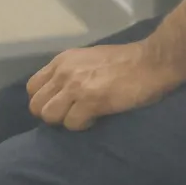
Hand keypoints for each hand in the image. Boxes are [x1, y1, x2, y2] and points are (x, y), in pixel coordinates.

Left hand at [26, 40, 181, 130]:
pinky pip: (72, 124)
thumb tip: (60, 94)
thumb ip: (72, 72)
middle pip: (36, 106)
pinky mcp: (90, 101)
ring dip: (66, 121)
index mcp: (63, 60)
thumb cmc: (127, 61)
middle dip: (53, 114)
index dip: (45, 100)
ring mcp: (75, 86)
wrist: (153, 61)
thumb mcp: (90, 59)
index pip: (32, 88)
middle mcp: (64, 72)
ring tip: (85, 116)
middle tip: (73, 114)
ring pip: (50, 116)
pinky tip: (97, 117)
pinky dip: (83, 125)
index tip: (62, 104)